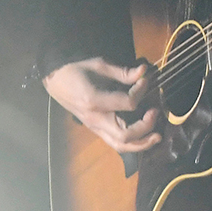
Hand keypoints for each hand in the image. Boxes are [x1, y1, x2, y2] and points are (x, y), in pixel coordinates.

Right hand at [43, 57, 161, 152]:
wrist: (55, 80)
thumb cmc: (76, 69)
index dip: (141, 92)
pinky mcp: (96, 130)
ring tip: (157, 135)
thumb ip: (123, 72)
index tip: (145, 80)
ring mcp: (94, 127)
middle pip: (125, 135)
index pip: (128, 104)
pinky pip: (115, 143)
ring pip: (120, 145)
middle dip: (145, 127)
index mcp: (94, 100)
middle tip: (156, 112)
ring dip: (142, 144)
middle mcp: (95, 119)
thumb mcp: (99, 65)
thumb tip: (144, 71)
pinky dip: (133, 144)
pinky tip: (145, 137)